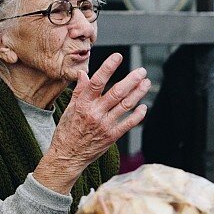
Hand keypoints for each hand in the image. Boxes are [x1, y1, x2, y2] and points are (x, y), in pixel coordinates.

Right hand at [34, 53, 149, 193]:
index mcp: (83, 103)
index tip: (118, 57)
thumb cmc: (67, 132)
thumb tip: (84, 74)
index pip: (97, 81)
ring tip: (146, 83)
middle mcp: (95, 113)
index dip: (108, 68)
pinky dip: (138, 115)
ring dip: (138, 93)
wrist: (67, 156)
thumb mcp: (69, 109)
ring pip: (126, 105)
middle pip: (117, 92)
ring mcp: (105, 125)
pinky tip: (143, 106)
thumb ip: (79, 91)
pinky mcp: (112, 136)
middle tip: (141, 71)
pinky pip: (128, 123)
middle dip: (132, 80)